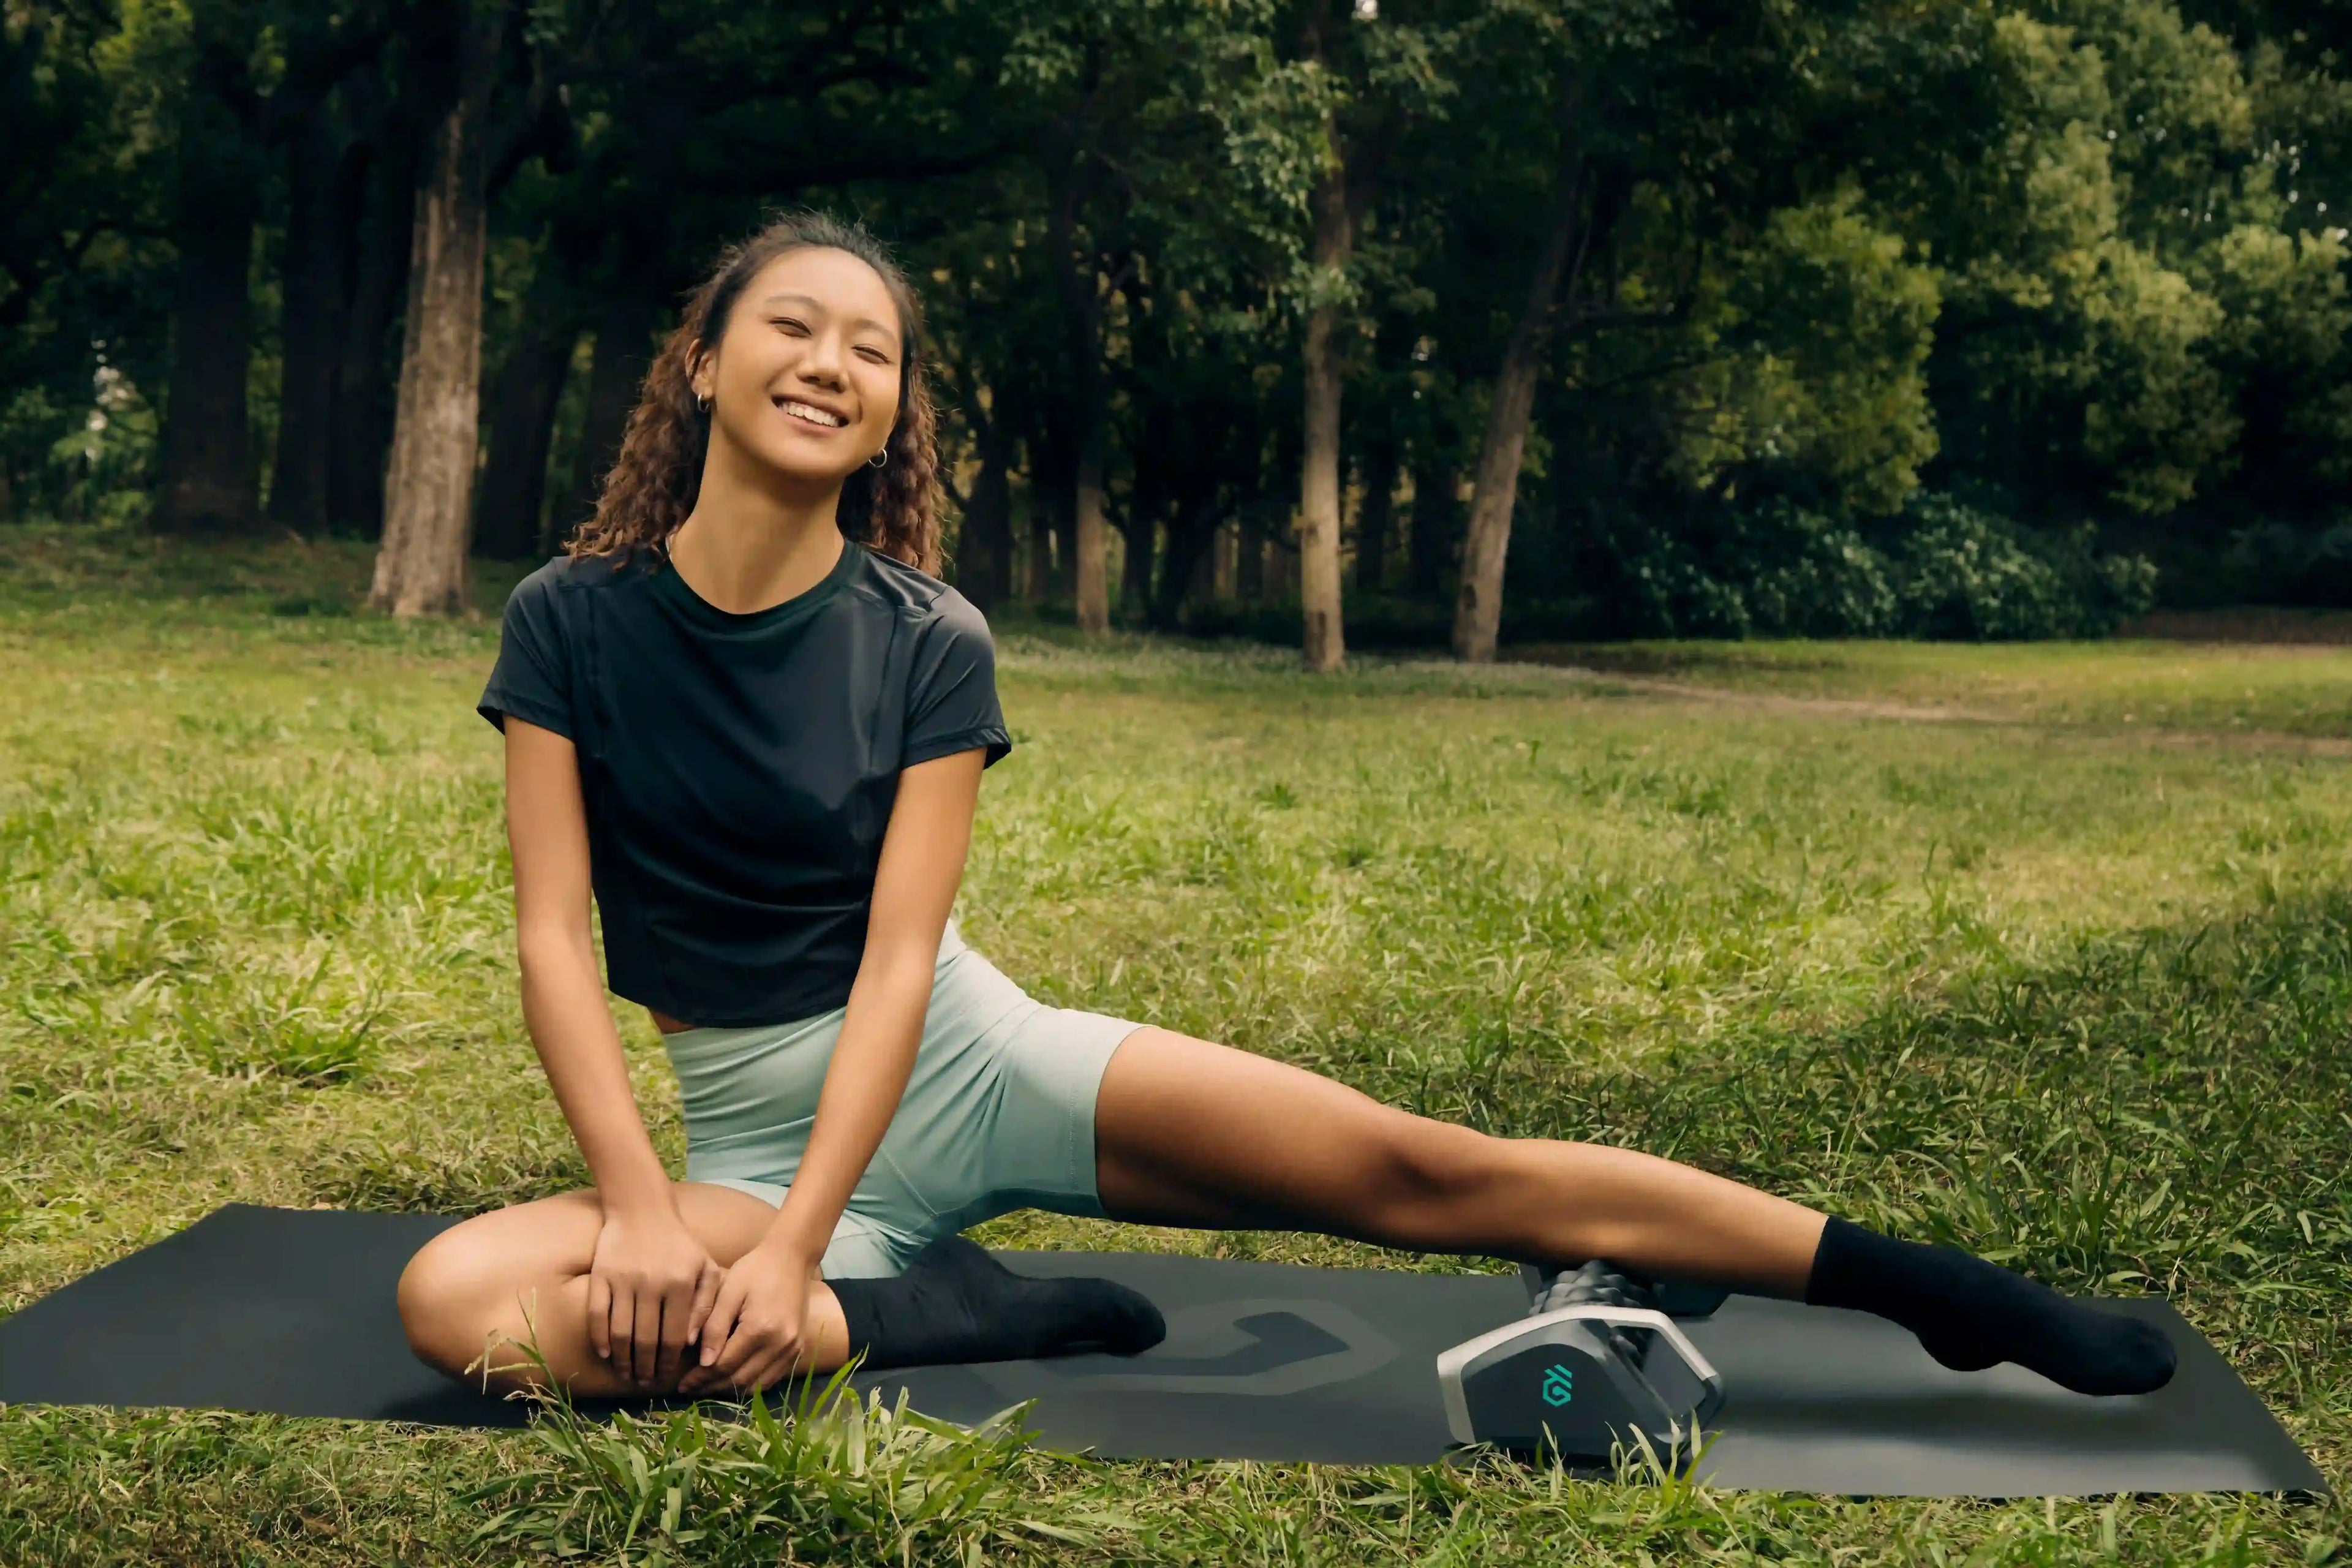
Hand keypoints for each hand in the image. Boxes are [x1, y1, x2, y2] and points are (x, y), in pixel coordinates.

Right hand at [585, 1206, 723, 1391]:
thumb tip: (695, 1344)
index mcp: (680, 1284)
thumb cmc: (679, 1243)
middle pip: (646, 1340)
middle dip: (645, 1367)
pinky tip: (606, 1354)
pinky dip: (600, 1338)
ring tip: (626, 1373)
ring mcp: (623, 1280)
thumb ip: (706, 1304)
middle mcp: (652, 1284)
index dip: (669, 1361)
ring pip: (621, 1332)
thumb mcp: (704, 1267)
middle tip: (643, 1382)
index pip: (674, 1336)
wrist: (642, 1209)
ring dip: (623, 1359)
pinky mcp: (601, 1275)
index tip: (665, 1376)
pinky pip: (597, 1314)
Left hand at [677, 1240, 821, 1397]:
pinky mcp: (798, 1349)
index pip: (724, 1365)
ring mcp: (792, 1348)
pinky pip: (772, 1378)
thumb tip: (703, 1363)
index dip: (701, 1377)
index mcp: (760, 1327)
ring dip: (730, 1390)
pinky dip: (751, 1385)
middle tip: (690, 1389)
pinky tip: (733, 1380)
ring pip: (757, 1385)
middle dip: (712, 1387)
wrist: (792, 1257)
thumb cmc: (755, 1269)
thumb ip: (715, 1326)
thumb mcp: (730, 1291)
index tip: (682, 1383)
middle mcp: (780, 1344)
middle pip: (740, 1380)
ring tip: (708, 1388)